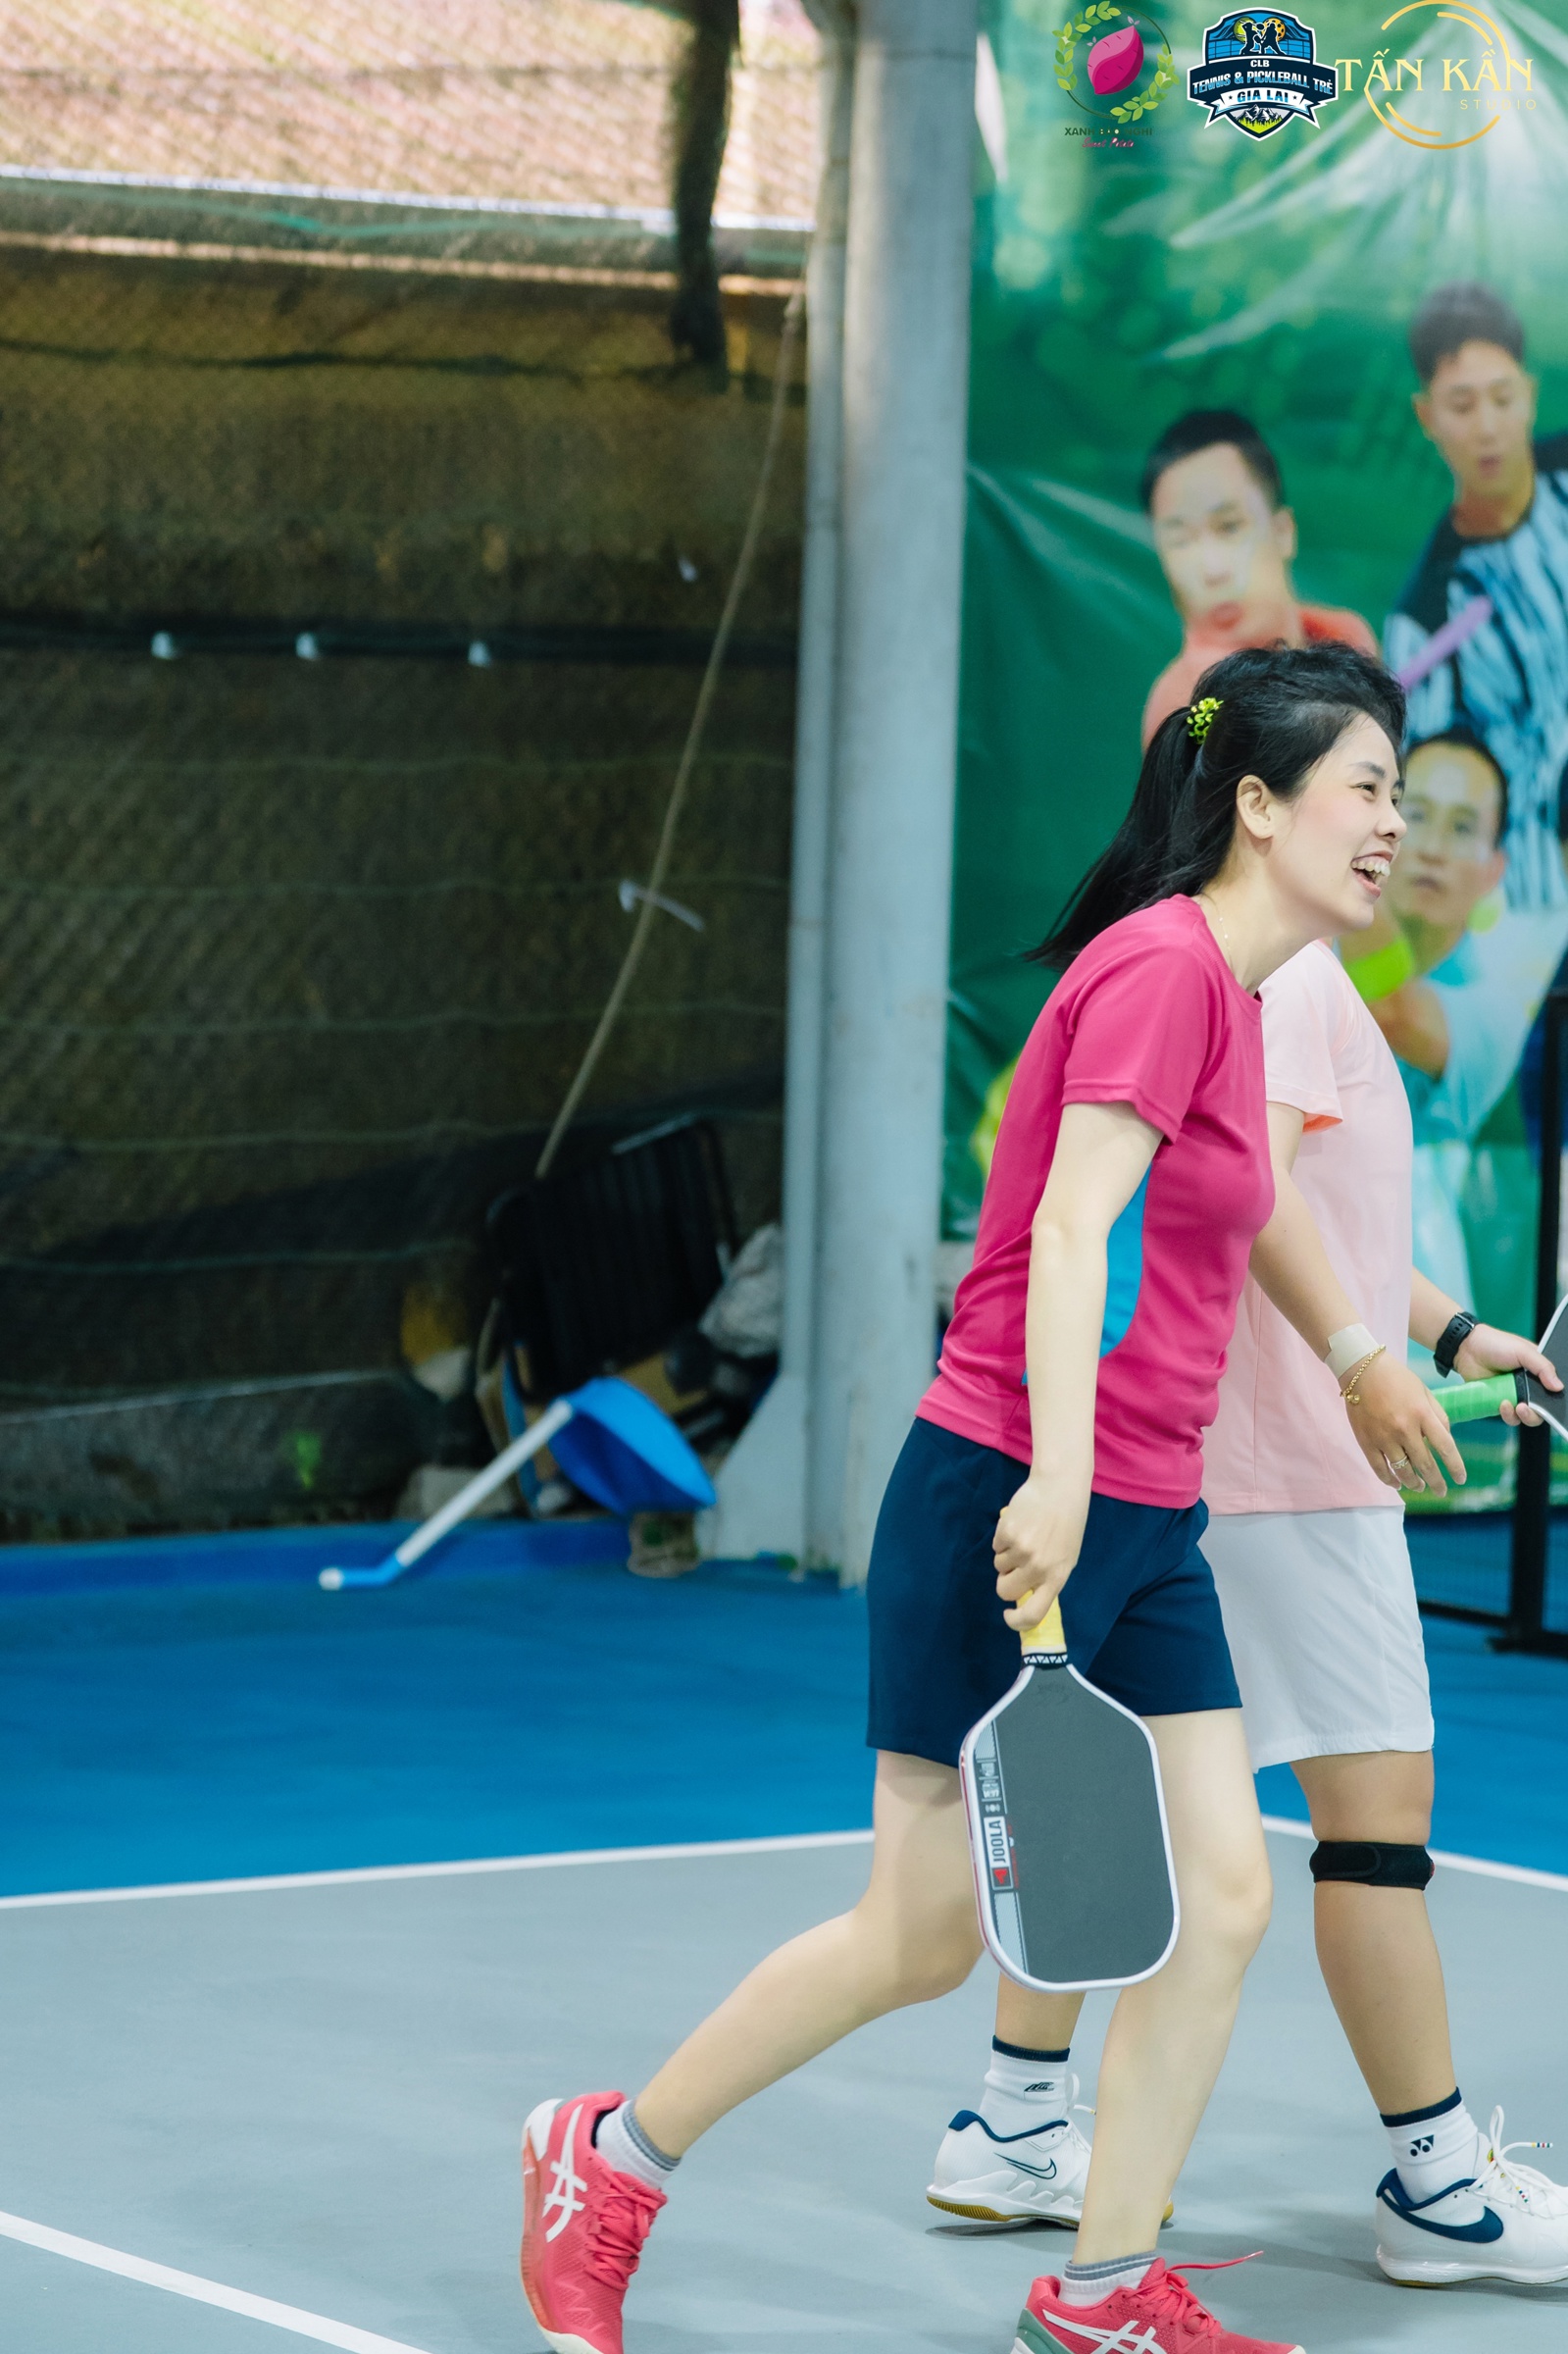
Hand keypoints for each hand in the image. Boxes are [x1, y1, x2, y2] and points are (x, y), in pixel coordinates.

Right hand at [993, 1471, 1087, 1631]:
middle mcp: (1039, 1568)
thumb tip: (1025, 1595)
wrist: (1060, 1487)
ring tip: (1024, 1536)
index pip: (1035, 1613)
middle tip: (1013, 1566)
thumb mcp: (1065, 1556)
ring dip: (1006, 1555)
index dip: (1017, 1621)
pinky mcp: (1007, 1533)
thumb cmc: (1067, 1523)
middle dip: (1004, 1581)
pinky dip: (1003, 1538)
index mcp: (1057, 1577)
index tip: (1008, 1615)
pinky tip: (1019, 1524)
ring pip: (998, 1566)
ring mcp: (1021, 1550)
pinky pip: (996, 1546)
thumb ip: (1048, 1576)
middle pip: (1006, 1590)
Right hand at [1343, 1350, 1465, 1495]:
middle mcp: (1405, 1429)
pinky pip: (1379, 1468)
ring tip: (1420, 1487)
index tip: (1460, 1479)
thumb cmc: (1397, 1379)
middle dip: (1437, 1482)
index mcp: (1422, 1414)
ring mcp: (1384, 1437)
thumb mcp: (1424, 1392)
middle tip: (1441, 1491)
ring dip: (1414, 1483)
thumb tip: (1445, 1439)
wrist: (1361, 1370)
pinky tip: (1397, 1484)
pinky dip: (1390, 1479)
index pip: (1445, 1447)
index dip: (1455, 1467)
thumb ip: (1438, 1416)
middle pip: (1425, 1464)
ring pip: (1403, 1470)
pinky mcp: (1366, 1442)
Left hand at [1454, 1323, 1562, 1427]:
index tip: (1552, 1405)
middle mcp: (1529, 1386)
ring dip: (1524, 1416)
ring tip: (1517, 1407)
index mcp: (1538, 1372)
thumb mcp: (1523, 1351)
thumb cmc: (1496, 1344)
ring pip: (1526, 1416)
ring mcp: (1514, 1395)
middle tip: (1528, 1408)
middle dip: (1538, 1413)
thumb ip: (1542, 1367)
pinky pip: (1509, 1417)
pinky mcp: (1499, 1403)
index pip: (1553, 1390)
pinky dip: (1509, 1415)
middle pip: (1542, 1409)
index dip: (1555, 1400)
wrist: (1467, 1349)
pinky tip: (1502, 1404)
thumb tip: (1559, 1387)